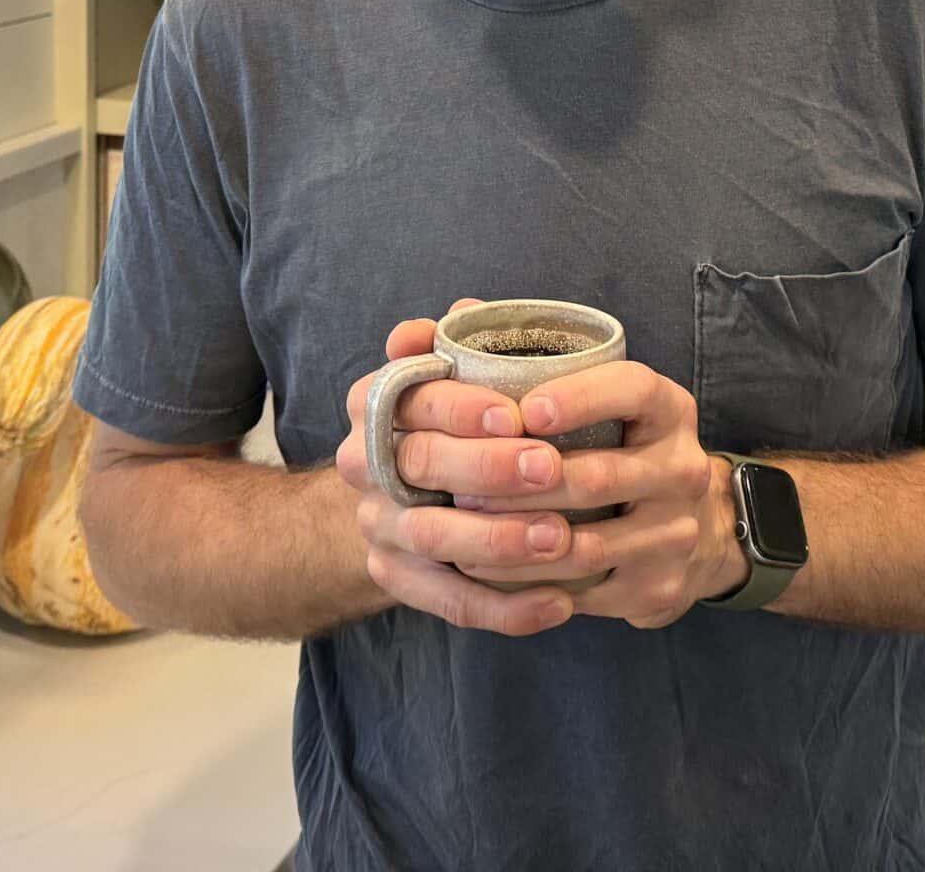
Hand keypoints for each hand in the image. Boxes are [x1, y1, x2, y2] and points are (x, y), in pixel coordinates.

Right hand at [334, 300, 580, 636]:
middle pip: (420, 466)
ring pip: (434, 537)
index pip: (409, 397)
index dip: (459, 406)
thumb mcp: (448, 368)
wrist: (398, 487)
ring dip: (499, 540)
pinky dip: (505, 608)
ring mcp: (378, 524)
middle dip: (488, 469)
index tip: (513, 413)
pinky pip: (450, 601)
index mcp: (375, 400)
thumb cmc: (449, 414)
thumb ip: (460, 341)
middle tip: (551, 468)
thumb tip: (466, 314)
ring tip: (560, 538)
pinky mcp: (398, 577)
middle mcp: (364, 462)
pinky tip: (558, 605)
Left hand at [450, 362, 746, 629]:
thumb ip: (522, 353)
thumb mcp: (598, 394)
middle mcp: (682, 468)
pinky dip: (529, 585)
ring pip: (584, 544)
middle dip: (519, 482)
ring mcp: (675, 532)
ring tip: (460, 527)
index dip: (581, 397)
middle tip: (459, 481)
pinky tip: (487, 573)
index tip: (525, 409)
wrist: (692, 531)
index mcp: (668, 409)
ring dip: (514, 539)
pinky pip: (584, 591)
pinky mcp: (656, 587)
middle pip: (597, 476)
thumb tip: (443, 318)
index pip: (633, 389)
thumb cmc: (618, 445)